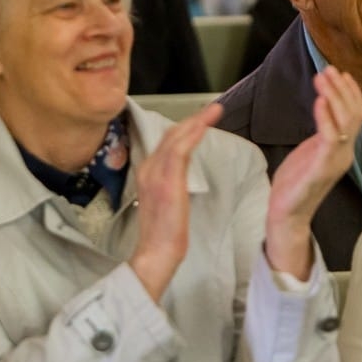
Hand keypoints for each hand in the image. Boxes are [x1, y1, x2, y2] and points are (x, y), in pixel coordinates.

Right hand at [128, 103, 222, 301]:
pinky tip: (205, 124)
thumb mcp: (166, 199)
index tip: (201, 117)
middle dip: (192, 118)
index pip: (166, 141)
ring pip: (176, 137)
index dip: (184, 127)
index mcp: (147, 172)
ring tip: (215, 109)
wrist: (157, 253)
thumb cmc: (165, 232)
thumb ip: (170, 181)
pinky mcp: (168, 181)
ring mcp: (156, 174)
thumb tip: (181, 170)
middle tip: (212, 108)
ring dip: (197, 120)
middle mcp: (148, 168)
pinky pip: (180, 150)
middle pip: (171, 134)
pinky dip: (193, 134)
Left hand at [264, 66, 361, 278]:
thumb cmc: (296, 182)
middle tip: (328, 69)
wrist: (287, 214)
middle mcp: (344, 154)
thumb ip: (322, 131)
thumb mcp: (311, 150)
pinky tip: (318, 100)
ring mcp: (336, 161)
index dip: (350, 92)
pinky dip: (325, 117)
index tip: (340, 72)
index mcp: (343, 149)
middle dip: (342, 89)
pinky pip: (330, 138)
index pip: (357, 114)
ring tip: (323, 77)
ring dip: (334, 96)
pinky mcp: (322, 168)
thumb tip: (324, 107)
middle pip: (354, 114)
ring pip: (345, 122)